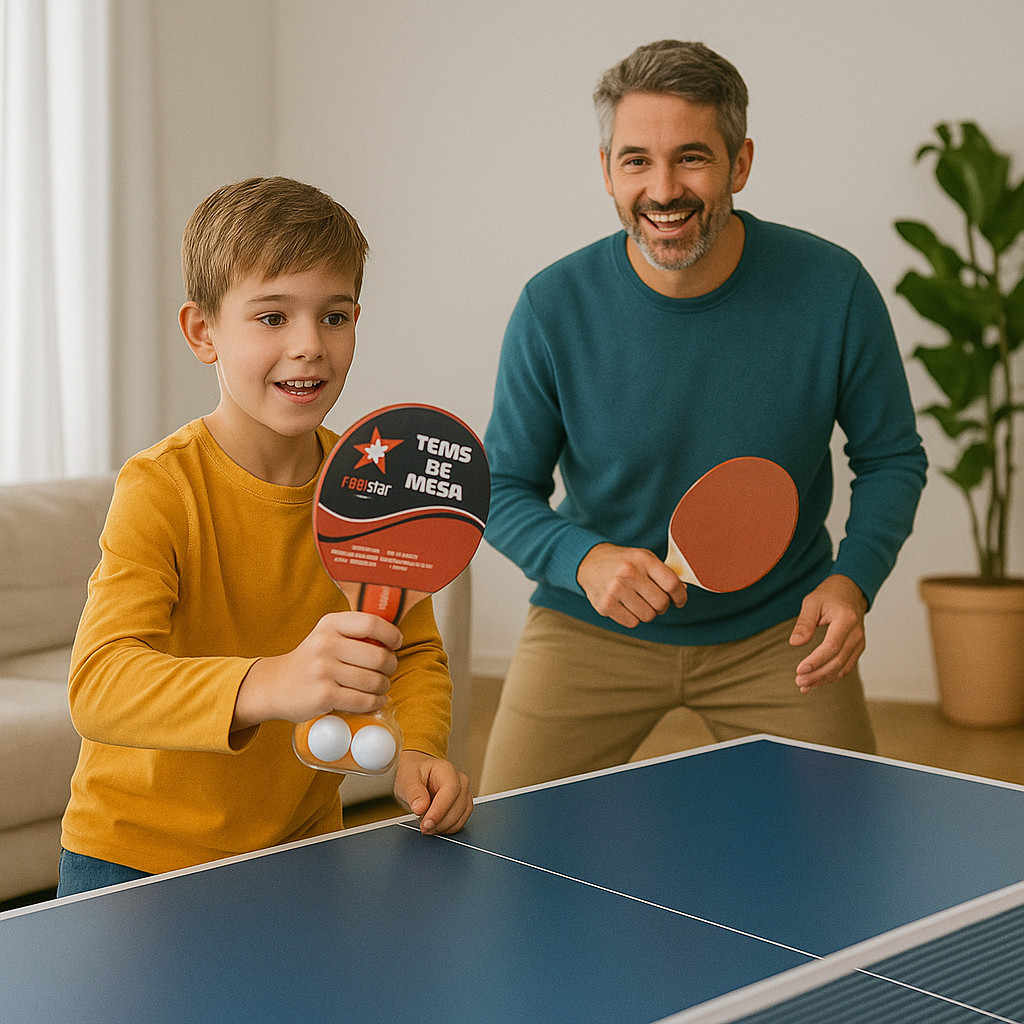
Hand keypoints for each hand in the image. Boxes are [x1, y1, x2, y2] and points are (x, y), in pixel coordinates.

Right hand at [232, 612, 401, 730]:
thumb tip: (393, 636)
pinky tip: (374, 700)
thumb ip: (354, 632)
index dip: (391, 634)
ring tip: (380, 687)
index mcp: (330, 624)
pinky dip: (375, 702)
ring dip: (384, 687)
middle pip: (378, 656)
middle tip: (388, 670)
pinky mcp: (323, 695)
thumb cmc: (311, 660)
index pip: (372, 623)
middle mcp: (325, 644)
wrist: (276, 685)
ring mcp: (323, 670)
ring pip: (373, 681)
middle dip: (391, 666)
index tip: (396, 643)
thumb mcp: (327, 635)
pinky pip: (362, 700)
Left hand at [393, 750, 473, 833]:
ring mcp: (464, 794)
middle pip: (458, 806)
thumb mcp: (406, 780)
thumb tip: (420, 808)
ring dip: (442, 827)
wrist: (417, 776)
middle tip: (422, 827)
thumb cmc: (414, 774)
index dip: (440, 809)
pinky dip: (446, 829)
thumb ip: (413, 793)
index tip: (427, 822)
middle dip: (439, 821)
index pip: (451, 790)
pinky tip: (433, 826)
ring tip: (425, 826)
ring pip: (460, 817)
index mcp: (446, 770)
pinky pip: (460, 823)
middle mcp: (460, 781)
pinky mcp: (463, 807)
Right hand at [577, 542, 687, 627]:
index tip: (679, 600)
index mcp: (642, 559)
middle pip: (661, 603)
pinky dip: (633, 617)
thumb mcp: (644, 558)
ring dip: (647, 612)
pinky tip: (626, 605)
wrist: (589, 562)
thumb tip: (682, 592)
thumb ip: (664, 573)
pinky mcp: (605, 605)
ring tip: (638, 601)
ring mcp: (615, 590)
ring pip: (648, 616)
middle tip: (654, 600)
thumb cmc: (622, 562)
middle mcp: (629, 573)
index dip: (680, 596)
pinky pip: (632, 623)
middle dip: (662, 606)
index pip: (672, 584)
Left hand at [790, 575, 867, 691]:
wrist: (850, 591)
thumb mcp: (812, 602)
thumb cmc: (828, 595)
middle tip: (798, 681)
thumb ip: (804, 622)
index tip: (800, 669)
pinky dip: (831, 676)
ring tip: (804, 685)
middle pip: (838, 661)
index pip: (832, 646)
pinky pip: (846, 666)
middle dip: (818, 674)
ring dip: (823, 679)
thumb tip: (795, 643)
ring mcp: (859, 642)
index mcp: (846, 619)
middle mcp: (856, 633)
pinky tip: (816, 682)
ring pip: (843, 668)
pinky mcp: (857, 648)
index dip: (816, 661)